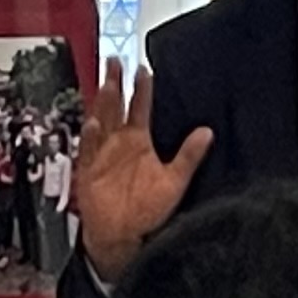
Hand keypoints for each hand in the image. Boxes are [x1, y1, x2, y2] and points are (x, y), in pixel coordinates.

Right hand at [69, 58, 207, 283]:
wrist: (123, 236)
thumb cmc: (147, 211)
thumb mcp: (174, 181)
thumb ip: (189, 156)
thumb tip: (208, 133)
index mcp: (138, 141)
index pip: (139, 107)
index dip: (141, 88)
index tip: (144, 69)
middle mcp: (118, 142)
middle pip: (115, 105)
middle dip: (115, 83)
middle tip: (115, 61)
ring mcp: (102, 154)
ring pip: (101, 120)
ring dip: (103, 103)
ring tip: (108, 84)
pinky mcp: (89, 170)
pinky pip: (89, 150)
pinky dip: (92, 137)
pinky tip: (95, 124)